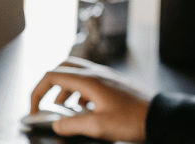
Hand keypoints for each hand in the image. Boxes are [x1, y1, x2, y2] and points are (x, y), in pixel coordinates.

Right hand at [30, 57, 151, 141]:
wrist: (161, 116)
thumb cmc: (133, 120)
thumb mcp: (98, 126)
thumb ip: (72, 125)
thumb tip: (56, 125)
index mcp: (89, 80)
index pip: (52, 76)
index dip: (37, 92)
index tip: (33, 110)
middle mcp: (97, 74)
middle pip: (63, 68)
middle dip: (49, 85)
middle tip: (44, 102)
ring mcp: (107, 78)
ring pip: (77, 75)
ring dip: (64, 90)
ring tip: (62, 110)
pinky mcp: (114, 85)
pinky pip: (90, 82)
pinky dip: (79, 93)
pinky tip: (83, 111)